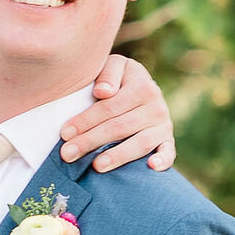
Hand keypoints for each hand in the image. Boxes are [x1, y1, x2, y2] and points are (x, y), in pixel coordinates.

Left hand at [59, 51, 175, 173]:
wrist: (142, 88)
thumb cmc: (118, 80)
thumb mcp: (113, 67)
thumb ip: (108, 74)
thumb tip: (103, 92)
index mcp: (141, 86)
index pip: (109, 107)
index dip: (86, 120)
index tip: (65, 133)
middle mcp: (156, 106)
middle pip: (120, 127)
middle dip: (91, 141)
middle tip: (68, 154)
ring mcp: (164, 125)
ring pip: (140, 143)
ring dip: (118, 156)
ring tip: (96, 166)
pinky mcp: (168, 141)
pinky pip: (169, 152)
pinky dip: (163, 160)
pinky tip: (151, 167)